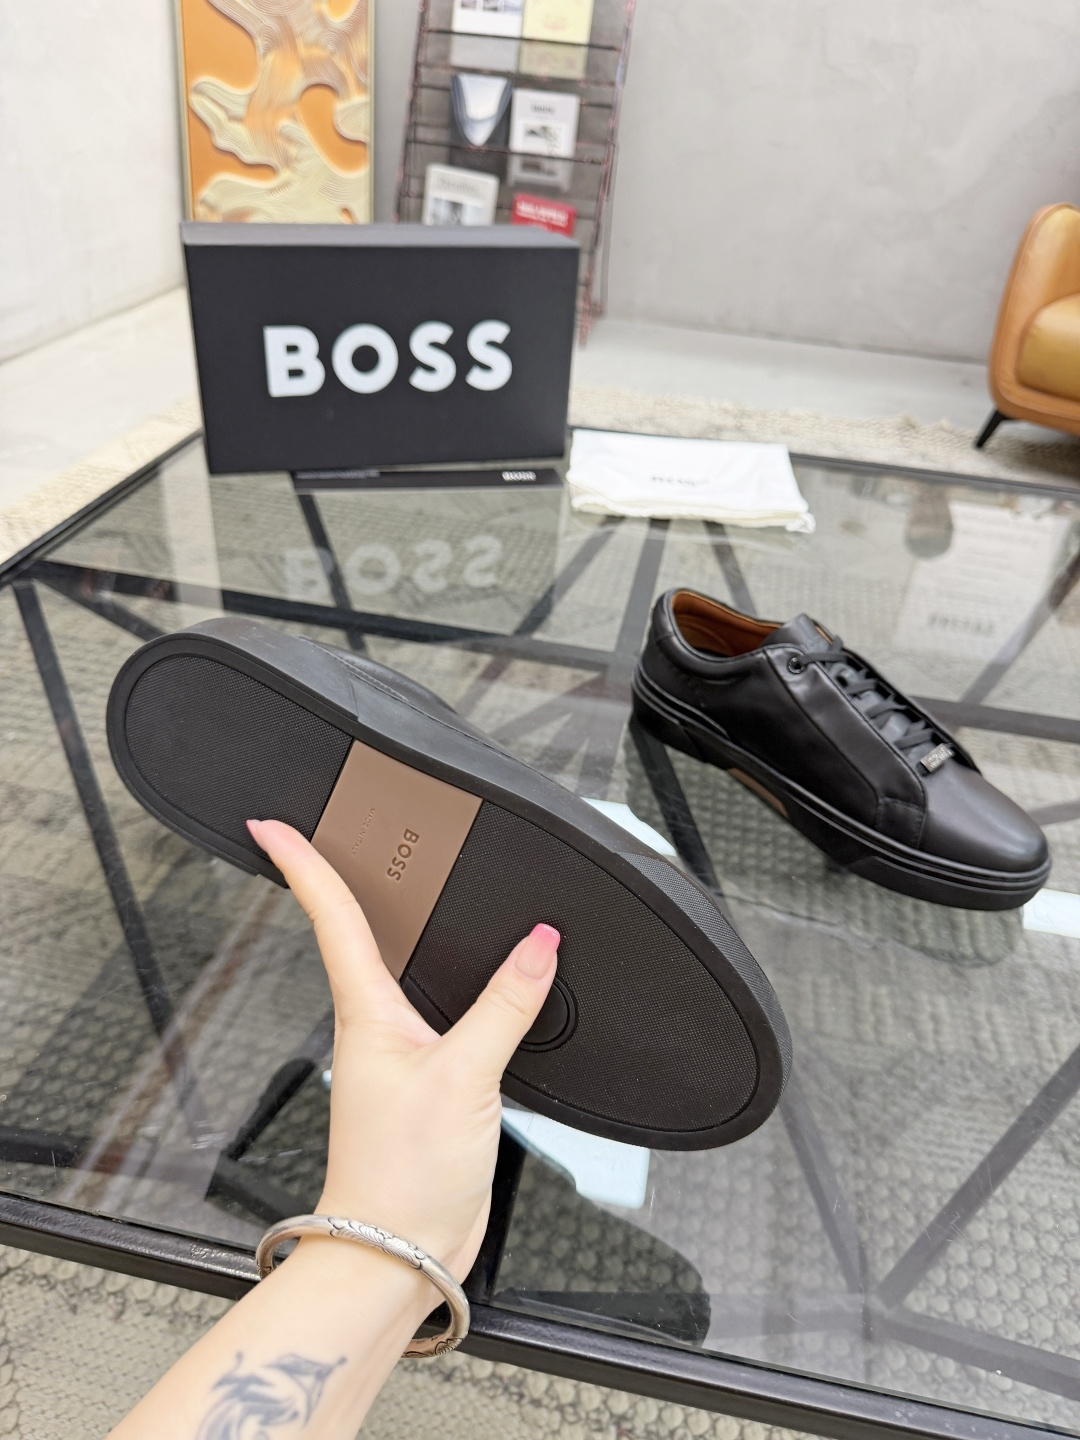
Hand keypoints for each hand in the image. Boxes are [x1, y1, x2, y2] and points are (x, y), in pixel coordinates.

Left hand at [247, 819, 558, 1283]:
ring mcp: (398, 1053)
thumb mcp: (462, 1079)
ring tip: (394, 882)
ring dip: (392, 924)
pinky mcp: (427, 1081)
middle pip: (354, 932)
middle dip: (343, 877)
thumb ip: (503, 1007)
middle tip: (337, 829)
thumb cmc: (403, 1177)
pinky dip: (449, 978)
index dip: (300, 864)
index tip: (272, 824)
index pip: (330, 917)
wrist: (399, 1251)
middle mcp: (374, 1025)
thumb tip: (538, 945)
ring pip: (396, 969)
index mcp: (366, 1012)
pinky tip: (469, 975)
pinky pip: (438, 1011)